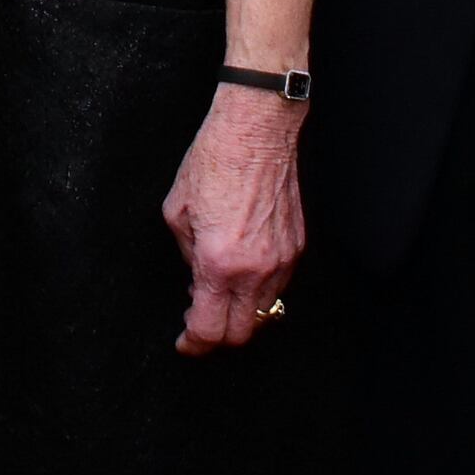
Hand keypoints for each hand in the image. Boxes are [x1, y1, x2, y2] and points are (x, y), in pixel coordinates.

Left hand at [164, 85, 306, 354]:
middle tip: (199, 321)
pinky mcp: (297, 247)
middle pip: (241, 333)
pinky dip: (259, 289)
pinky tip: (241, 270)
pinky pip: (279, 286)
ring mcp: (282, 260)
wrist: (256, 131)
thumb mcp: (177, 211)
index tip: (184, 342)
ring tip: (219, 289)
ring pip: (264, 312)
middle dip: (217, 335)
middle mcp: (255, 268)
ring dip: (240, 312)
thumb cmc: (213, 161)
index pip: (209, 329)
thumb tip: (196, 281)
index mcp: (218, 262)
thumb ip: (187, 255)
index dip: (193, 344)